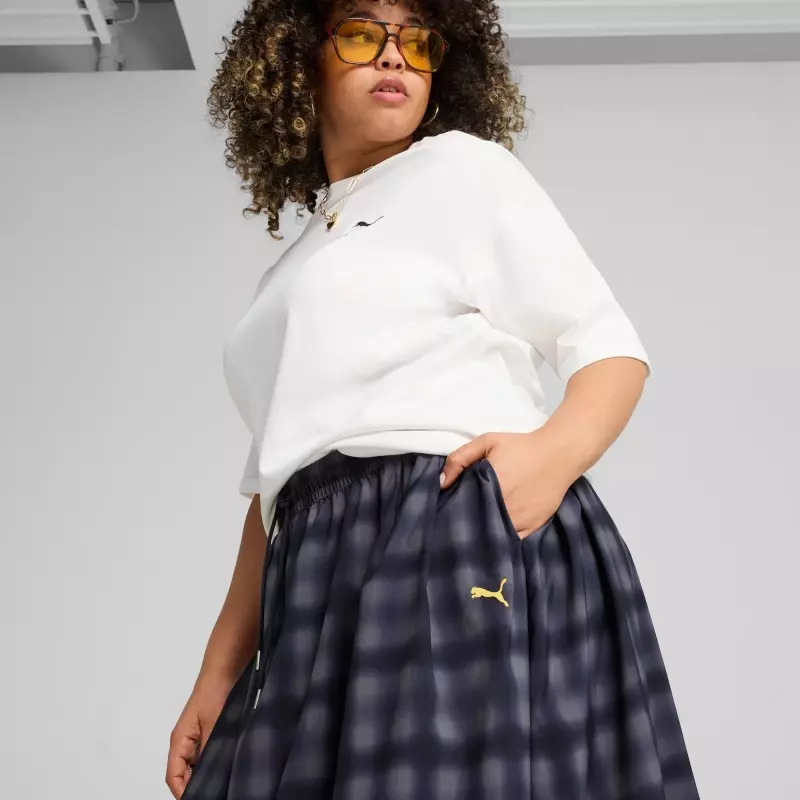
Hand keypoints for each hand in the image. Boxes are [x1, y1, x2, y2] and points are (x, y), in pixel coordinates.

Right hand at [165, 677, 231, 797]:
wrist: (225, 668)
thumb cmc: (214, 689)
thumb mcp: (214, 723)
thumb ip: (210, 748)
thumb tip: (210, 771)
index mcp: (180, 740)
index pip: (173, 775)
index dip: (182, 791)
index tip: (196, 798)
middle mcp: (186, 741)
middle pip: (184, 773)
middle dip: (195, 785)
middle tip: (212, 790)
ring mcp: (198, 736)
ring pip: (196, 765)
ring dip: (205, 773)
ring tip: (219, 780)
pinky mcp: (210, 731)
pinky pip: (207, 754)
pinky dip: (214, 761)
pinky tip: (226, 763)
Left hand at [439, 430, 577, 538]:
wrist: (559, 453)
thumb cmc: (521, 446)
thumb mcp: (487, 442)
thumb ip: (460, 458)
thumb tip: (441, 483)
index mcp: (490, 488)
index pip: (463, 509)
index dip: (453, 512)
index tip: (446, 512)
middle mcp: (504, 509)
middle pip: (477, 525)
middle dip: (467, 525)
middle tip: (458, 523)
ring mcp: (520, 521)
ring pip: (494, 536)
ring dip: (483, 534)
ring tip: (473, 532)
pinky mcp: (533, 527)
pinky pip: (512, 541)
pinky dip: (502, 540)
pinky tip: (493, 537)